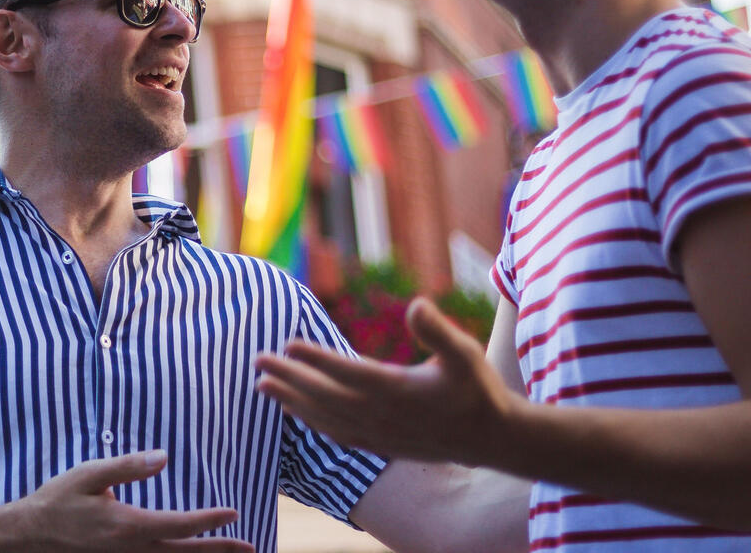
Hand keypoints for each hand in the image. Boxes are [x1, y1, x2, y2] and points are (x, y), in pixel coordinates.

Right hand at [0, 450, 253, 552]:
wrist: (27, 537)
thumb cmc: (57, 502)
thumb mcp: (89, 475)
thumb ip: (128, 466)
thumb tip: (163, 457)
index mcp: (128, 526)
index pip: (180, 524)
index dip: (210, 521)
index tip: (233, 512)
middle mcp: (132, 550)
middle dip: (220, 550)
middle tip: (249, 547)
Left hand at [254, 299, 521, 464]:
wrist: (492, 440)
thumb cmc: (478, 390)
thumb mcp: (465, 354)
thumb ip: (438, 330)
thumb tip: (416, 303)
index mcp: (398, 391)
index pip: (347, 373)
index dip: (315, 359)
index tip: (287, 344)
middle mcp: (381, 416)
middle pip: (324, 396)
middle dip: (289, 377)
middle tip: (258, 360)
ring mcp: (378, 435)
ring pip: (324, 418)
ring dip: (291, 401)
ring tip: (261, 385)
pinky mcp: (380, 446)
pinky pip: (336, 435)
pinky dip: (311, 422)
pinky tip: (295, 413)